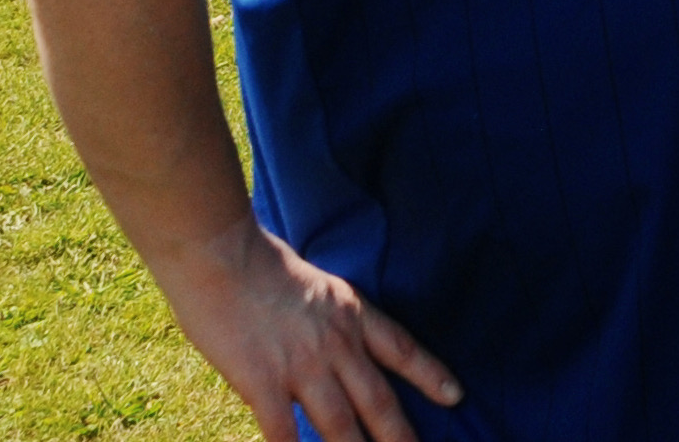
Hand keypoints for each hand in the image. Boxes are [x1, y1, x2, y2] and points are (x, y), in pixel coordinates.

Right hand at [162, 224, 458, 441]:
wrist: (222, 254)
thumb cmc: (259, 263)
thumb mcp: (318, 286)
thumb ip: (329, 321)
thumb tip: (330, 352)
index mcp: (352, 314)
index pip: (402, 349)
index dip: (431, 375)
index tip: (455, 396)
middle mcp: (337, 344)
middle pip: (378, 400)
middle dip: (400, 434)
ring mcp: (302, 366)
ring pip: (340, 425)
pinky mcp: (262, 382)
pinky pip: (283, 431)